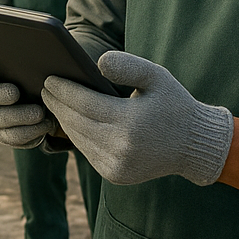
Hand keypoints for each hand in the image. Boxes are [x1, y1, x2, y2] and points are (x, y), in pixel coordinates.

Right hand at [0, 60, 55, 148]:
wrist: (36, 93)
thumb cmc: (25, 70)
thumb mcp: (21, 61)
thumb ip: (18, 55)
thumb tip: (32, 44)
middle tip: (15, 92)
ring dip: (18, 117)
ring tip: (38, 112)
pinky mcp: (3, 135)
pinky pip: (12, 138)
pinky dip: (29, 133)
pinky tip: (44, 125)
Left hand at [41, 50, 233, 185]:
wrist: (193, 144)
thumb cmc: (173, 104)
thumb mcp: (156, 76)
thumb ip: (127, 65)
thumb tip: (96, 63)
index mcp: (131, 124)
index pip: (85, 104)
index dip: (64, 90)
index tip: (49, 78)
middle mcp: (121, 149)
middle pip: (76, 123)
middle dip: (58, 104)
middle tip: (44, 88)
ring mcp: (117, 166)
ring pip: (79, 139)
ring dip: (63, 120)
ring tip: (53, 101)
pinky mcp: (116, 175)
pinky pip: (88, 152)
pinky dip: (77, 135)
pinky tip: (70, 120)